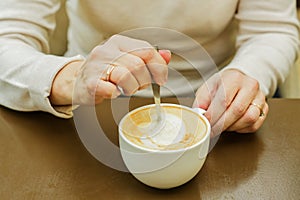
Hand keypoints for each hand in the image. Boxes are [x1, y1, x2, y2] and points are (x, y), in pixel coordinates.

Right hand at [50, 35, 170, 104]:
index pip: (147, 50)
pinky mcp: (90, 82)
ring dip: (131, 88)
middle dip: (143, 81)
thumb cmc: (106, 73)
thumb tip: (167, 55)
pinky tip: (112, 92)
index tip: (161, 79)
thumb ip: (148, 59)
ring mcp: (96, 65)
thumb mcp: (127, 60)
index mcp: (118, 42)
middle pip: (138, 66)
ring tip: (124, 89)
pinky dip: (116, 94)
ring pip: (126, 77)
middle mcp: (106, 50)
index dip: (159, 67)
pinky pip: (112, 90)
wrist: (78, 82)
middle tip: (138, 86)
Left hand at [193, 69, 268, 136]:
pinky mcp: (265, 109)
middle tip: (211, 130)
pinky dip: (241, 129)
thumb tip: (199, 113)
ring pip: (249, 119)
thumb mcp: (207, 88)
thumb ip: (202, 100)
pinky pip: (254, 125)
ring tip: (222, 126)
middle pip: (237, 111)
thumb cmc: (221, 85)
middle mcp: (250, 86)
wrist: (238, 81)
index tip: (206, 123)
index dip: (214, 115)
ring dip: (232, 127)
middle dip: (221, 124)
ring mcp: (260, 97)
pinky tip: (232, 125)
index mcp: (234, 78)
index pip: (224, 100)